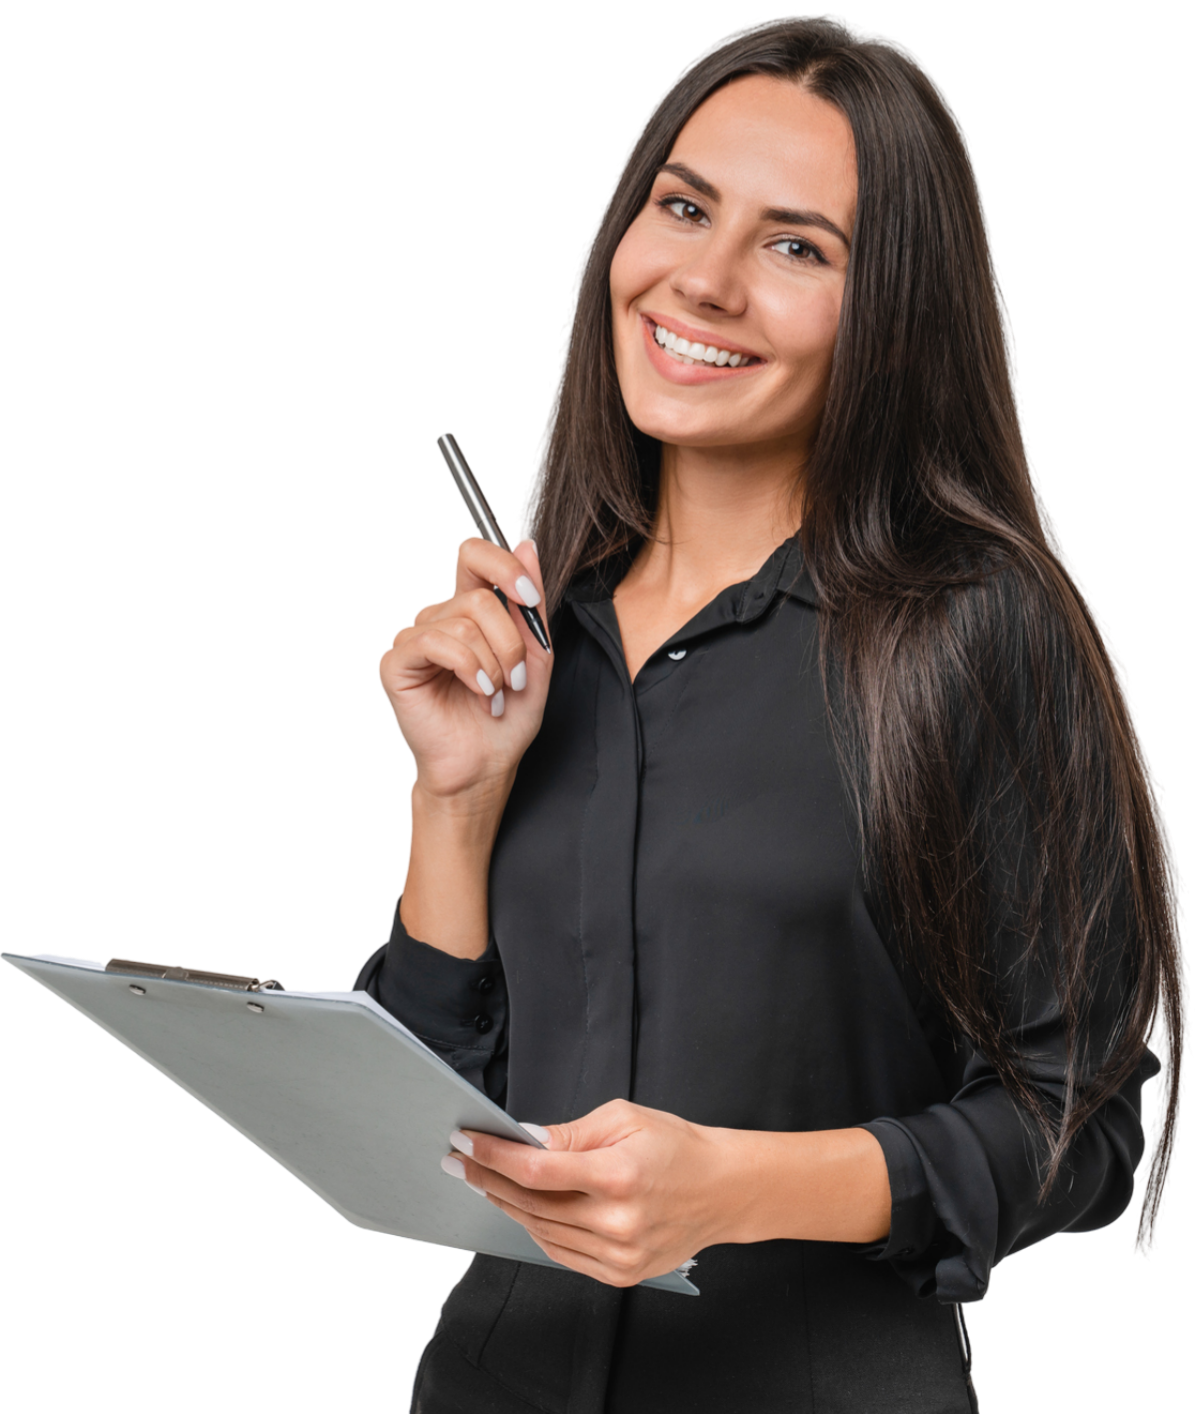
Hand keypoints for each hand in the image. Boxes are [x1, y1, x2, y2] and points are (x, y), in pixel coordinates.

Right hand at [379, 536, 552, 801]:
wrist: (485, 765)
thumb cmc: (507, 719)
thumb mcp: (536, 657)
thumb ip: (531, 605)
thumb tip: (528, 547)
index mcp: (470, 609)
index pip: (475, 555)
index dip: (505, 567)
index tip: (530, 597)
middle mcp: (439, 618)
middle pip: (480, 599)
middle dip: (511, 644)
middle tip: (514, 680)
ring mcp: (416, 638)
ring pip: (464, 624)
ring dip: (493, 667)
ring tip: (495, 696)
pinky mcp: (397, 662)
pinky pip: (437, 643)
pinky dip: (470, 670)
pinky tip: (479, 695)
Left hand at [445, 1100, 750, 1287]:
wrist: (723, 1190)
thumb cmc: (676, 1147)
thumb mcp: (624, 1119)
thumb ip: (570, 1133)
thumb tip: (524, 1140)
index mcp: (618, 1176)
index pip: (537, 1169)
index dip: (494, 1156)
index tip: (466, 1142)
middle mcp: (618, 1222)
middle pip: (532, 1204)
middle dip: (489, 1180)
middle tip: (460, 1161)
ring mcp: (619, 1255)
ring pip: (541, 1232)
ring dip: (507, 1206)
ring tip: (485, 1183)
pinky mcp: (621, 1274)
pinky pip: (562, 1254)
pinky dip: (537, 1230)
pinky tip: (522, 1209)